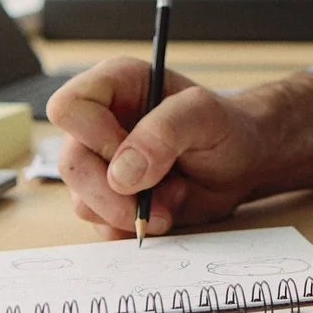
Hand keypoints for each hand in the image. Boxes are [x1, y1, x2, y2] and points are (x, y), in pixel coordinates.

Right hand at [46, 67, 312, 238]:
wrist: (244, 164)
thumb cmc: (227, 128)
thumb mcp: (204, 116)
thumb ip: (164, 132)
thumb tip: (122, 173)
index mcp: (114, 86)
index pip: (68, 108)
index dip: (95, 137)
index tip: (134, 156)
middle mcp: (99, 123)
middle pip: (71, 164)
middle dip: (113, 193)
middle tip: (154, 200)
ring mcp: (103, 163)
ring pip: (82, 200)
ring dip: (130, 211)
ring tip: (172, 196)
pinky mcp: (112, 197)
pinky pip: (101, 223)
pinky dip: (134, 226)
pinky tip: (165, 210)